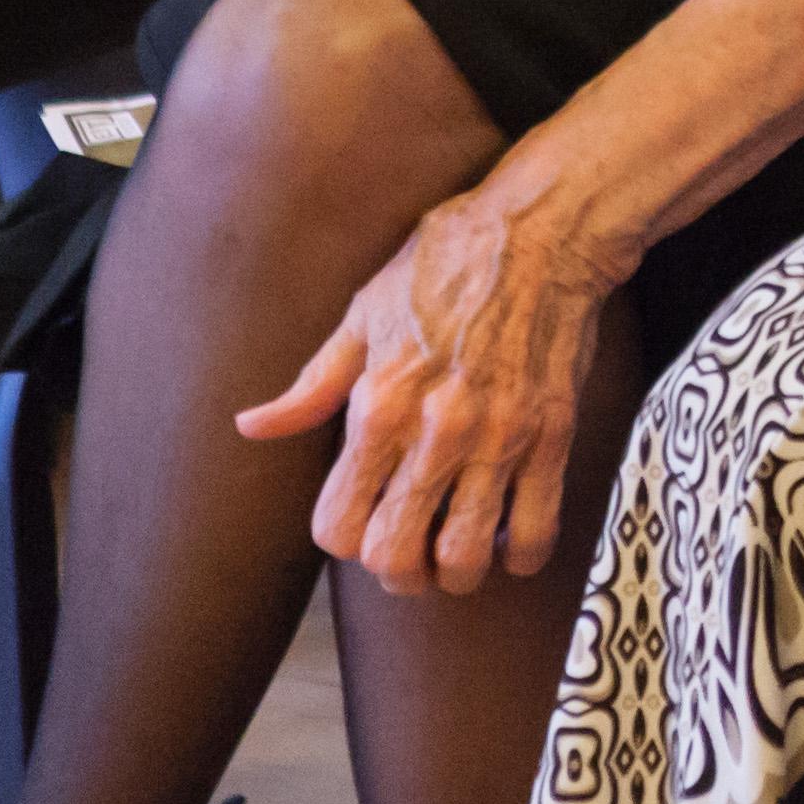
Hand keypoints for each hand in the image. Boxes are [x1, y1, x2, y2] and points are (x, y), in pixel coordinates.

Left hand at [237, 180, 625, 596]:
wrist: (543, 231)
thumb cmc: (445, 264)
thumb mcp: (364, 314)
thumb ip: (312, 385)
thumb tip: (252, 426)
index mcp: (380, 405)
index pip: (339, 526)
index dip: (343, 540)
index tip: (358, 523)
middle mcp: (436, 432)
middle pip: (397, 557)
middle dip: (395, 572)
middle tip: (405, 557)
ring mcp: (498, 439)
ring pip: (464, 557)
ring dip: (453, 573)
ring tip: (454, 553)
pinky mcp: (551, 436)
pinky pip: (533, 530)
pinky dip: (517, 556)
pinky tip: (506, 539)